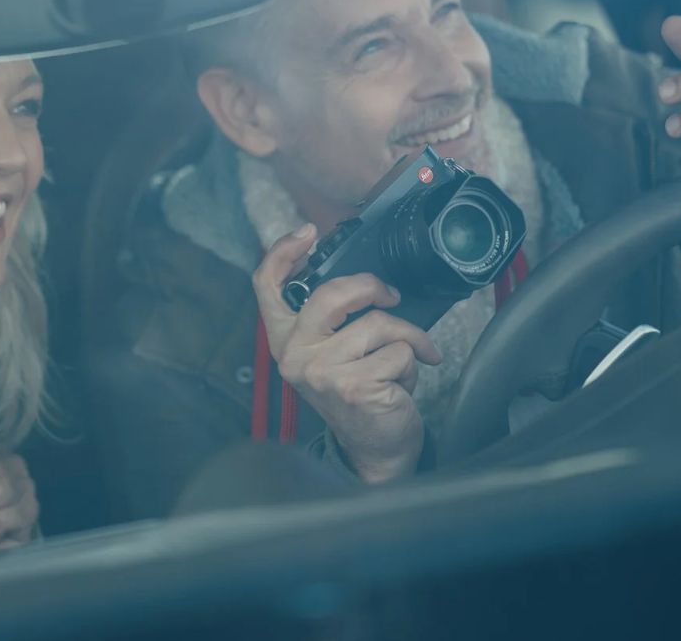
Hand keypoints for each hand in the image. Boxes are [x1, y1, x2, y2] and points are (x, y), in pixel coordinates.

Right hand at [254, 225, 441, 483]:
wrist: (375, 449)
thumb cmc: (359, 392)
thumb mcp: (332, 353)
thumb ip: (332, 319)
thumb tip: (362, 279)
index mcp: (284, 340)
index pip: (267, 287)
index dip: (283, 252)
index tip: (308, 231)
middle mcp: (294, 354)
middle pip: (332, 293)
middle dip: (372, 287)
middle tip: (392, 296)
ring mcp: (321, 371)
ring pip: (379, 324)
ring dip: (407, 339)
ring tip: (405, 359)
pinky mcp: (353, 386)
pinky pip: (399, 351)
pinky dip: (413, 363)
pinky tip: (402, 384)